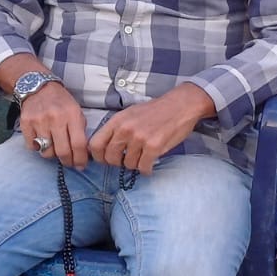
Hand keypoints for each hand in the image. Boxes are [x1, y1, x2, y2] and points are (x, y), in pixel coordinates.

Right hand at [19, 79, 90, 169]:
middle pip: (63, 151)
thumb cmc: (60, 102)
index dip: (81, 159)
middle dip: (68, 161)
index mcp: (72, 114)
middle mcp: (56, 118)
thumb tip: (84, 154)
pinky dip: (38, 147)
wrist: (38, 87)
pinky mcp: (26, 123)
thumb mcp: (76, 111)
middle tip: (69, 163)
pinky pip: (32, 146)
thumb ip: (80, 131)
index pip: (79, 144)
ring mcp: (39, 121)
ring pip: (47, 152)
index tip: (81, 165)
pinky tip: (41, 140)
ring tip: (54, 147)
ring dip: (52, 154)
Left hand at [88, 86, 211, 174]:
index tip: (105, 159)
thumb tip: (104, 147)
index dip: (98, 156)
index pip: (95, 144)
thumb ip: (116, 128)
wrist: (180, 105)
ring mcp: (139, 138)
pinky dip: (146, 170)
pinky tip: (150, 164)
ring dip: (135, 165)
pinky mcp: (154, 146)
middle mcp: (125, 129)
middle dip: (117, 163)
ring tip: (142, 158)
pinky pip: (143, 167)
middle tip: (126, 160)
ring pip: (128, 164)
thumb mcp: (129, 114)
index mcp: (117, 120)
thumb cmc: (155, 111)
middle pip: (110, 158)